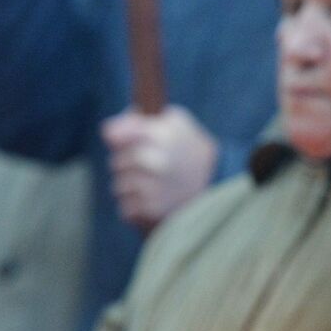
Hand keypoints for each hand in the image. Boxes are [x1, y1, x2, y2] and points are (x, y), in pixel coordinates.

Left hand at [102, 105, 219, 229]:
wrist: (220, 186)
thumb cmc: (192, 150)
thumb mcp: (177, 123)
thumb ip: (143, 119)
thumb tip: (109, 131)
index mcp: (161, 135)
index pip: (114, 134)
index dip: (116, 136)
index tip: (119, 140)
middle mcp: (156, 161)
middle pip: (116, 163)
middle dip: (127, 165)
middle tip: (149, 167)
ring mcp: (153, 188)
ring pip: (119, 187)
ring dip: (131, 187)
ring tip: (156, 185)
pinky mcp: (152, 211)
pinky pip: (126, 209)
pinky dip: (137, 207)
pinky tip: (156, 200)